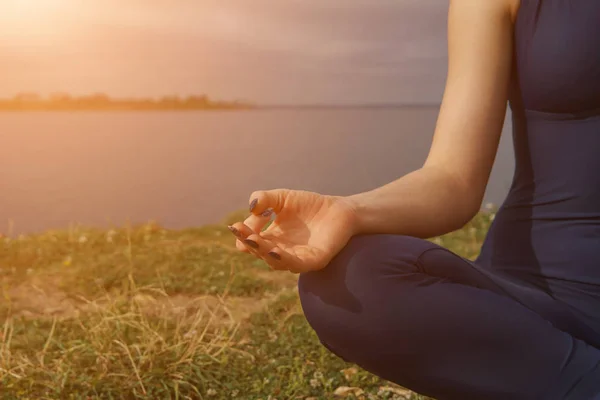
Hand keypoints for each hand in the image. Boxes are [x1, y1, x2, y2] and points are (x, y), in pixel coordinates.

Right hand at [227, 189, 358, 272]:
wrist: (340, 210)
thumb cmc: (310, 205)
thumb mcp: (282, 198)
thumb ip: (265, 199)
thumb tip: (251, 207)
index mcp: (271, 239)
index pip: (251, 241)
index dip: (242, 235)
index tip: (236, 226)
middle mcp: (281, 251)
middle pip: (260, 252)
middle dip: (250, 243)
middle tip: (242, 233)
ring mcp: (297, 258)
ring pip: (275, 261)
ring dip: (263, 252)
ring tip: (254, 241)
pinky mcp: (314, 260)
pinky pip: (296, 264)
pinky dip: (283, 259)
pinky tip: (274, 250)